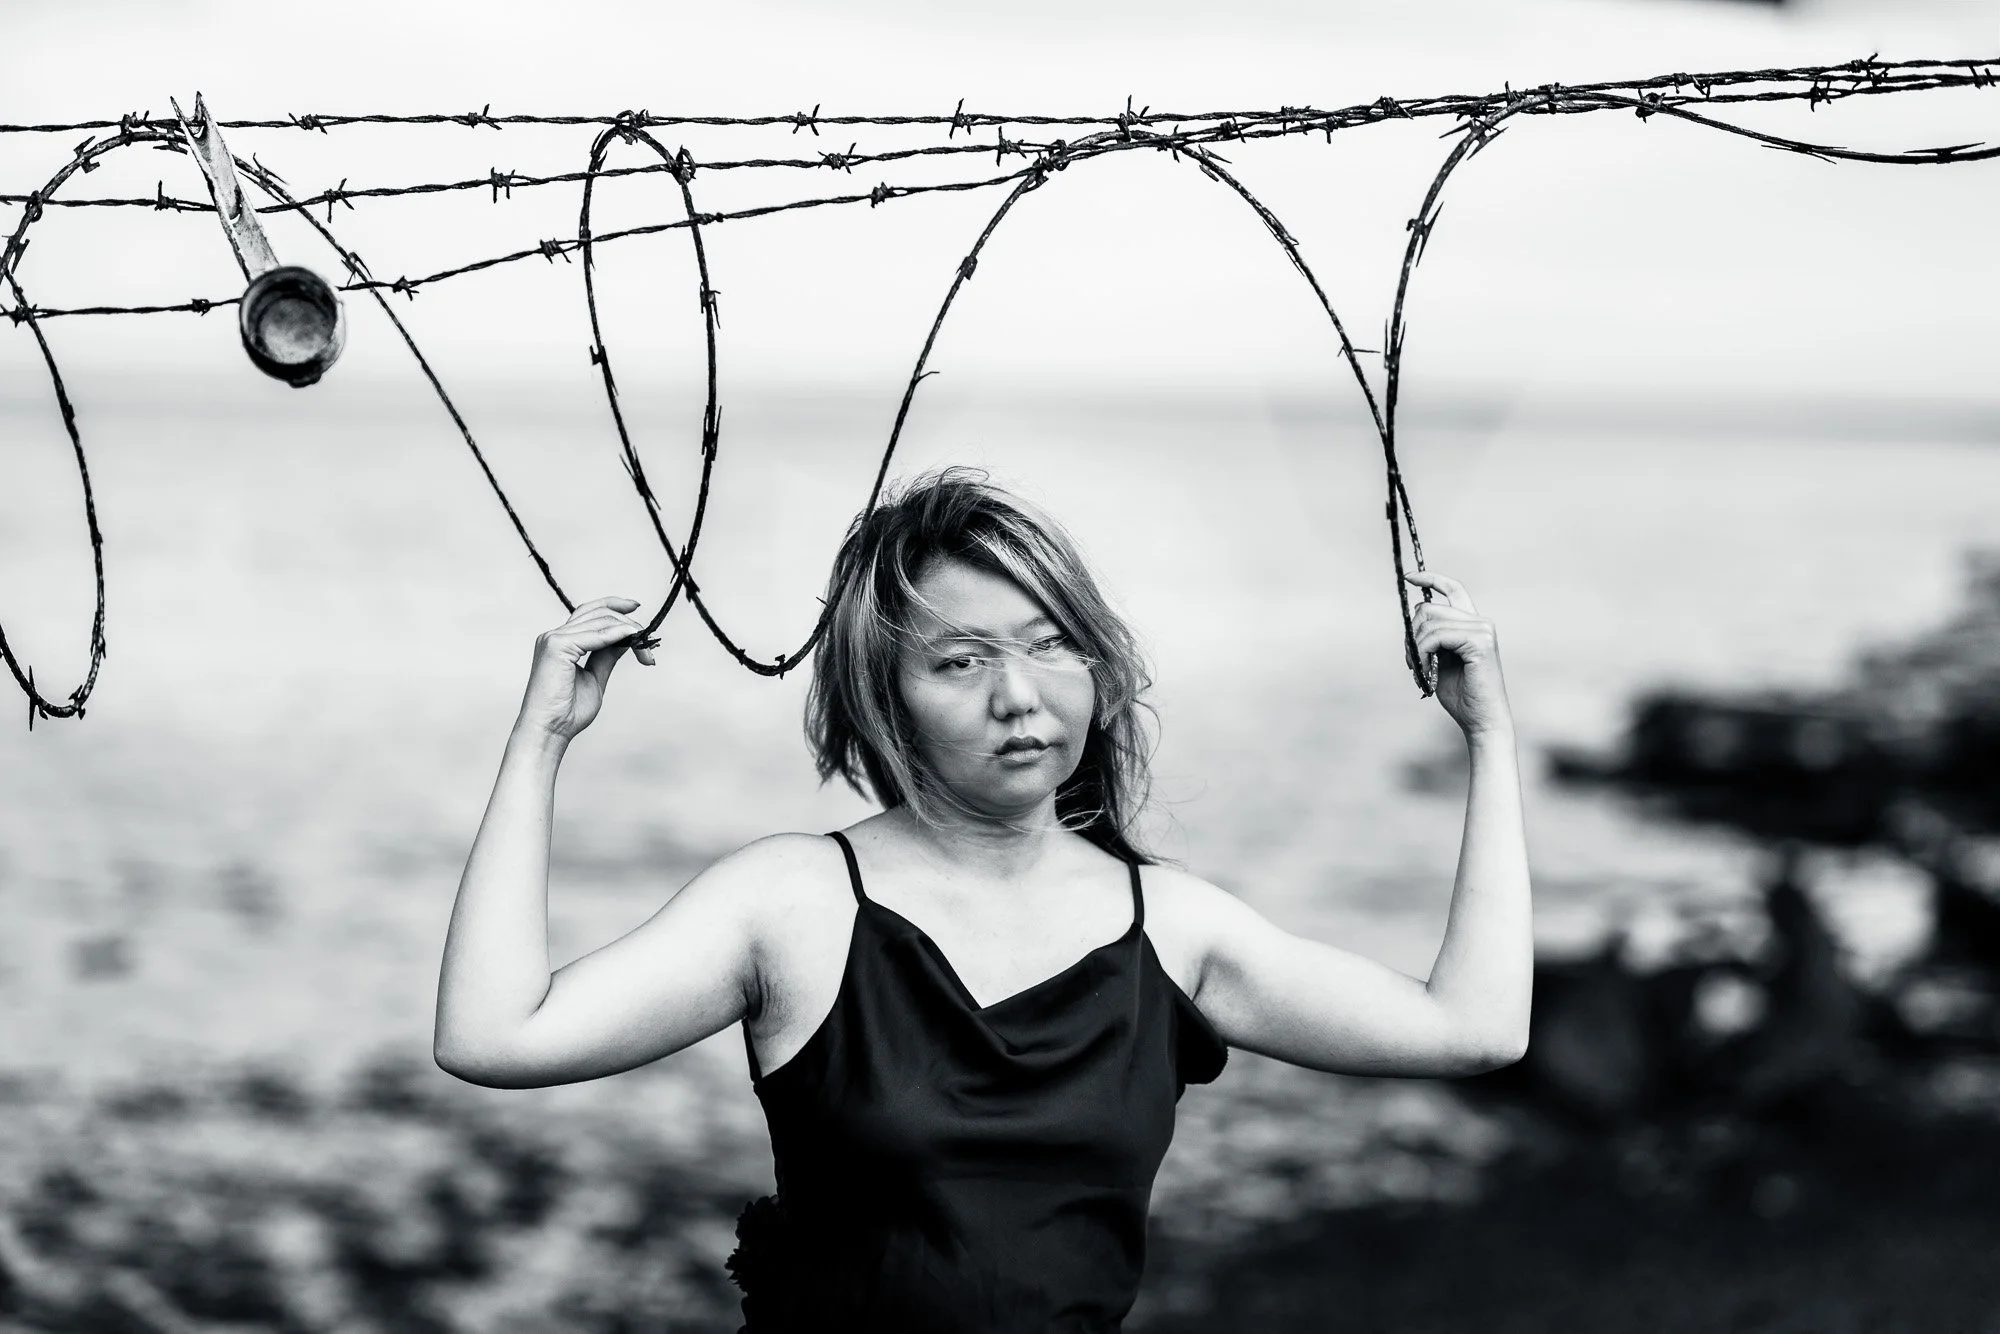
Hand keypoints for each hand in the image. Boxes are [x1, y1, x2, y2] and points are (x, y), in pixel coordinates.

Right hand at [516, 596, 655, 740]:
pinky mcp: (557, 646)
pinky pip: (594, 634)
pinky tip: (632, 637)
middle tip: (648, 640)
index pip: (589, 612)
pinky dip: (616, 634)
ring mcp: (553, 639)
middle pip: (596, 612)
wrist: (550, 731)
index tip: (637, 609)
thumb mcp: (595, 678)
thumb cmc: (567, 713)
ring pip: (599, 620)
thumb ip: (607, 655)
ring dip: (628, 630)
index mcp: (560, 642)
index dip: (614, 606)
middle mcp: (554, 636)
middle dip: (628, 622)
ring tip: (644, 647)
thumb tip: (626, 637)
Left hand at [1405, 572, 1512, 740]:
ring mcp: (1482, 630)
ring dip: (1415, 648)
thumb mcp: (1438, 659)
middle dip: (1412, 634)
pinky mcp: (1480, 642)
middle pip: (1429, 608)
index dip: (1431, 579)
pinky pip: (1435, 636)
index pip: (1454, 589)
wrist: (1481, 720)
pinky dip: (1423, 652)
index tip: (1409, 577)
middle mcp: (1480, 622)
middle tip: (1412, 661)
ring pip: (1429, 623)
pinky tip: (1426, 669)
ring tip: (1420, 670)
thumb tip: (1414, 614)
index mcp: (1472, 624)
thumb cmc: (1461, 695)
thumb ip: (1430, 637)